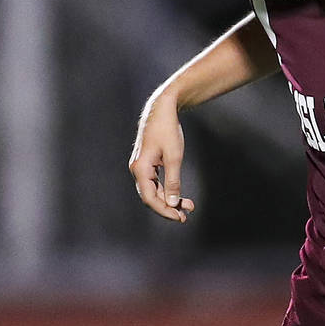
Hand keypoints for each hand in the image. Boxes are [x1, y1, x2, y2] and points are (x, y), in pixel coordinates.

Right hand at [129, 103, 195, 223]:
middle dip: (168, 207)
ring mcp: (141, 166)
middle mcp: (137, 169)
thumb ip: (173, 182)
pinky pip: (155, 182)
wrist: (162, 109)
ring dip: (169, 200)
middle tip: (186, 215)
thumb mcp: (174, 157)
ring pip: (154, 191)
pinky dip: (167, 190)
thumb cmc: (167, 130)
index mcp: (139, 168)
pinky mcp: (147, 163)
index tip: (179, 217)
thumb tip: (171, 203)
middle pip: (150, 197)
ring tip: (188, 206)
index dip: (164, 211)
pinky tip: (179, 196)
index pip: (149, 198)